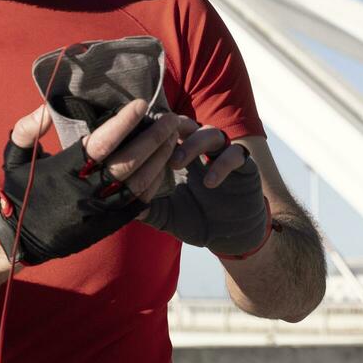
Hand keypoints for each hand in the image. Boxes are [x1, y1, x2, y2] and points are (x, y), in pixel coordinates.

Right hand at [0, 100, 193, 264]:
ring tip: (173, 137)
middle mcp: (85, 192)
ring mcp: (100, 210)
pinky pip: (139, 202)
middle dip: (153, 138)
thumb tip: (46, 107)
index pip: (101, 144)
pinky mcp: (109, 224)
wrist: (20, 238)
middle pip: (128, 162)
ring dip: (160, 157)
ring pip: (139, 182)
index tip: (141, 104)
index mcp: (64, 172)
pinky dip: (154, 182)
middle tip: (170, 119)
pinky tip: (164, 164)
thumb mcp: (13, 156)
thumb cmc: (19, 190)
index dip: (123, 122)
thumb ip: (27, 129)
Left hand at [143, 128, 271, 257]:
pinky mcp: (244, 167)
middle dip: (172, 129)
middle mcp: (202, 152)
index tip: (137, 140)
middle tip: (157, 143)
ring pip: (211, 133)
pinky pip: (235, 154)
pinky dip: (221, 164)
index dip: (155, 132)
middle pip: (188, 124)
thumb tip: (118, 206)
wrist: (232, 238)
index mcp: (181, 157)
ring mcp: (223, 156)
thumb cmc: (198, 222)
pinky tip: (209, 182)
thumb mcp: (167, 216)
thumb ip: (147, 208)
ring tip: (175, 164)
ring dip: (191, 144)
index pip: (167, 134)